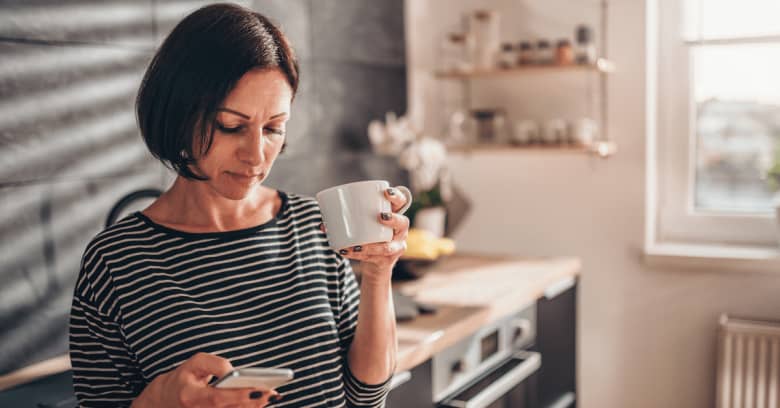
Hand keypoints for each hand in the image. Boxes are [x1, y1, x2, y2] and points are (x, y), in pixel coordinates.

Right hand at [133, 352, 278, 407]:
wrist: (165, 399)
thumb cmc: (185, 377)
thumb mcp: (195, 362)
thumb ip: (215, 363)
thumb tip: (234, 371)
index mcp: (190, 396)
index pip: (218, 398)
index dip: (239, 395)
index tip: (260, 389)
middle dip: (253, 403)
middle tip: (274, 394)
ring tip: (273, 399)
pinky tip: (260, 404)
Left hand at [322, 187, 408, 284]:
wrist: (375, 264)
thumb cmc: (367, 237)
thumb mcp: (361, 225)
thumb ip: (344, 220)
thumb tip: (321, 223)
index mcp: (394, 215)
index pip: (401, 202)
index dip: (397, 196)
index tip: (386, 192)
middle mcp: (400, 231)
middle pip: (403, 223)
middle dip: (393, 219)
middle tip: (380, 216)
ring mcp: (396, 247)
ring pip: (389, 247)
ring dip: (372, 246)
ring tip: (356, 245)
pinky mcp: (388, 261)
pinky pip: (375, 259)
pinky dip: (360, 256)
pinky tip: (347, 252)